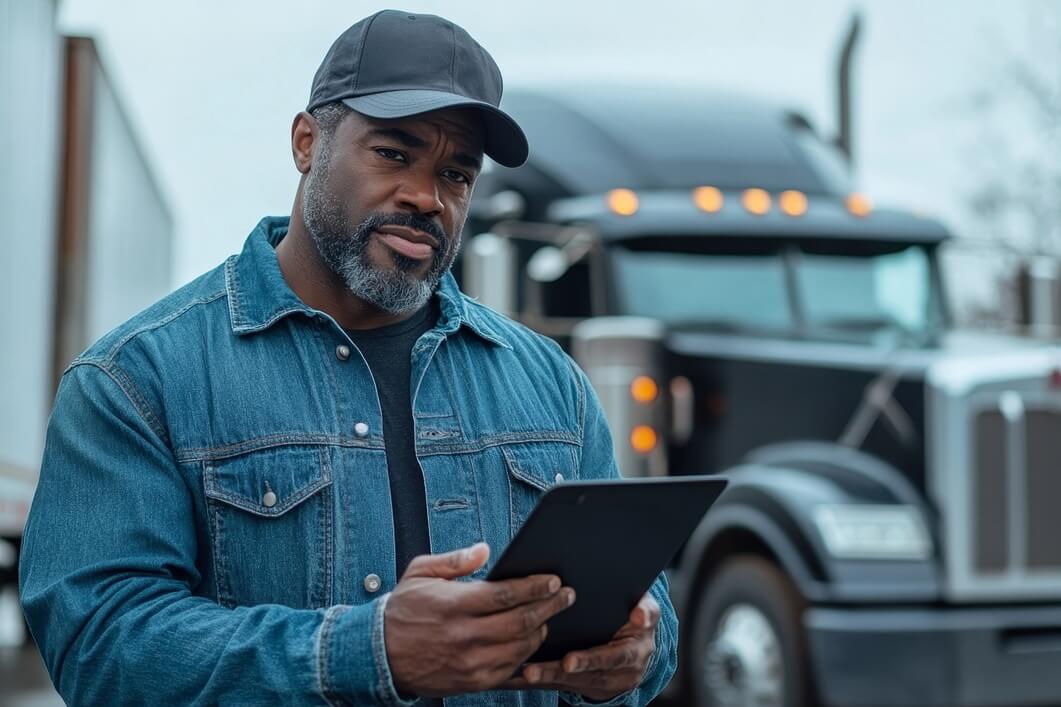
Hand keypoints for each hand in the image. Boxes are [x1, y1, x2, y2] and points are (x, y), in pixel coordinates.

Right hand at [384, 542, 576, 697]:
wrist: (379, 655)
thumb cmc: (402, 610)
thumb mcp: (420, 573)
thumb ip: (455, 560)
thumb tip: (485, 549)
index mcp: (454, 605)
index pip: (506, 595)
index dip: (535, 586)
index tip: (552, 579)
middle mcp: (464, 636)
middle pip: (521, 622)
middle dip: (550, 606)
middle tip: (566, 595)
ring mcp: (470, 663)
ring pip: (520, 648)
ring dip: (541, 631)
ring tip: (550, 617)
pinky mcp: (471, 682)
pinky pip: (510, 670)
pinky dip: (526, 656)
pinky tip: (532, 643)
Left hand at [501, 592, 659, 701]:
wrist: (642, 643)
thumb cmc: (637, 616)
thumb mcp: (648, 609)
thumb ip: (646, 610)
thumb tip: (640, 616)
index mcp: (636, 651)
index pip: (616, 657)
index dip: (591, 660)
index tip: (568, 661)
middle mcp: (624, 672)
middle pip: (588, 675)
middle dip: (556, 674)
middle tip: (533, 671)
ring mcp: (608, 682)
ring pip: (575, 683)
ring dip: (547, 679)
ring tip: (524, 673)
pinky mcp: (591, 686)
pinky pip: (565, 686)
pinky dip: (543, 682)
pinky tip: (520, 677)